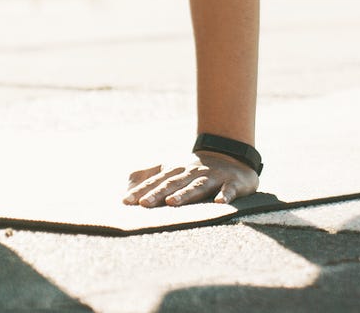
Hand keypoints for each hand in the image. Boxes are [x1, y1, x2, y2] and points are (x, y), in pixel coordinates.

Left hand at [122, 150, 258, 206]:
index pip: (156, 181)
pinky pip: (229, 190)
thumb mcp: (172, 169)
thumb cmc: (195, 169)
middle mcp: (192, 172)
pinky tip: (220, 203)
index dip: (141, 190)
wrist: (232, 156)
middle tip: (144, 204)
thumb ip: (150, 176)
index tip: (126, 201)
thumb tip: (127, 186)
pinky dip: (225, 195)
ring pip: (197, 186)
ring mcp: (213, 177)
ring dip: (185, 194)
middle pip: (173, 183)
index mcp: (177, 170)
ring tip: (172, 202)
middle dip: (158, 193)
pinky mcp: (232, 183)